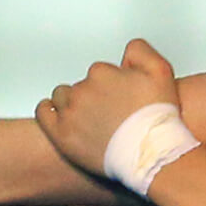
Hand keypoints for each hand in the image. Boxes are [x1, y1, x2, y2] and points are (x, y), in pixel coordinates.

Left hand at [35, 39, 181, 175]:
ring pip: (62, 97)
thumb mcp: (161, 71)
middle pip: (82, 85)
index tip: (120, 99)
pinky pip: (44, 113)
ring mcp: (70, 113)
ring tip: (90, 119)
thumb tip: (126, 50)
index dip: (112, 85)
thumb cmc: (158, 118)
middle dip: (94, 95)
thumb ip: (140, 51)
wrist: (152, 154)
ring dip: (73, 103)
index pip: (99, 72)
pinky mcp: (62, 135)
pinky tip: (59, 115)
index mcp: (101, 72)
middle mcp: (82, 90)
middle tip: (110, 113)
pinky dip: (49, 110)